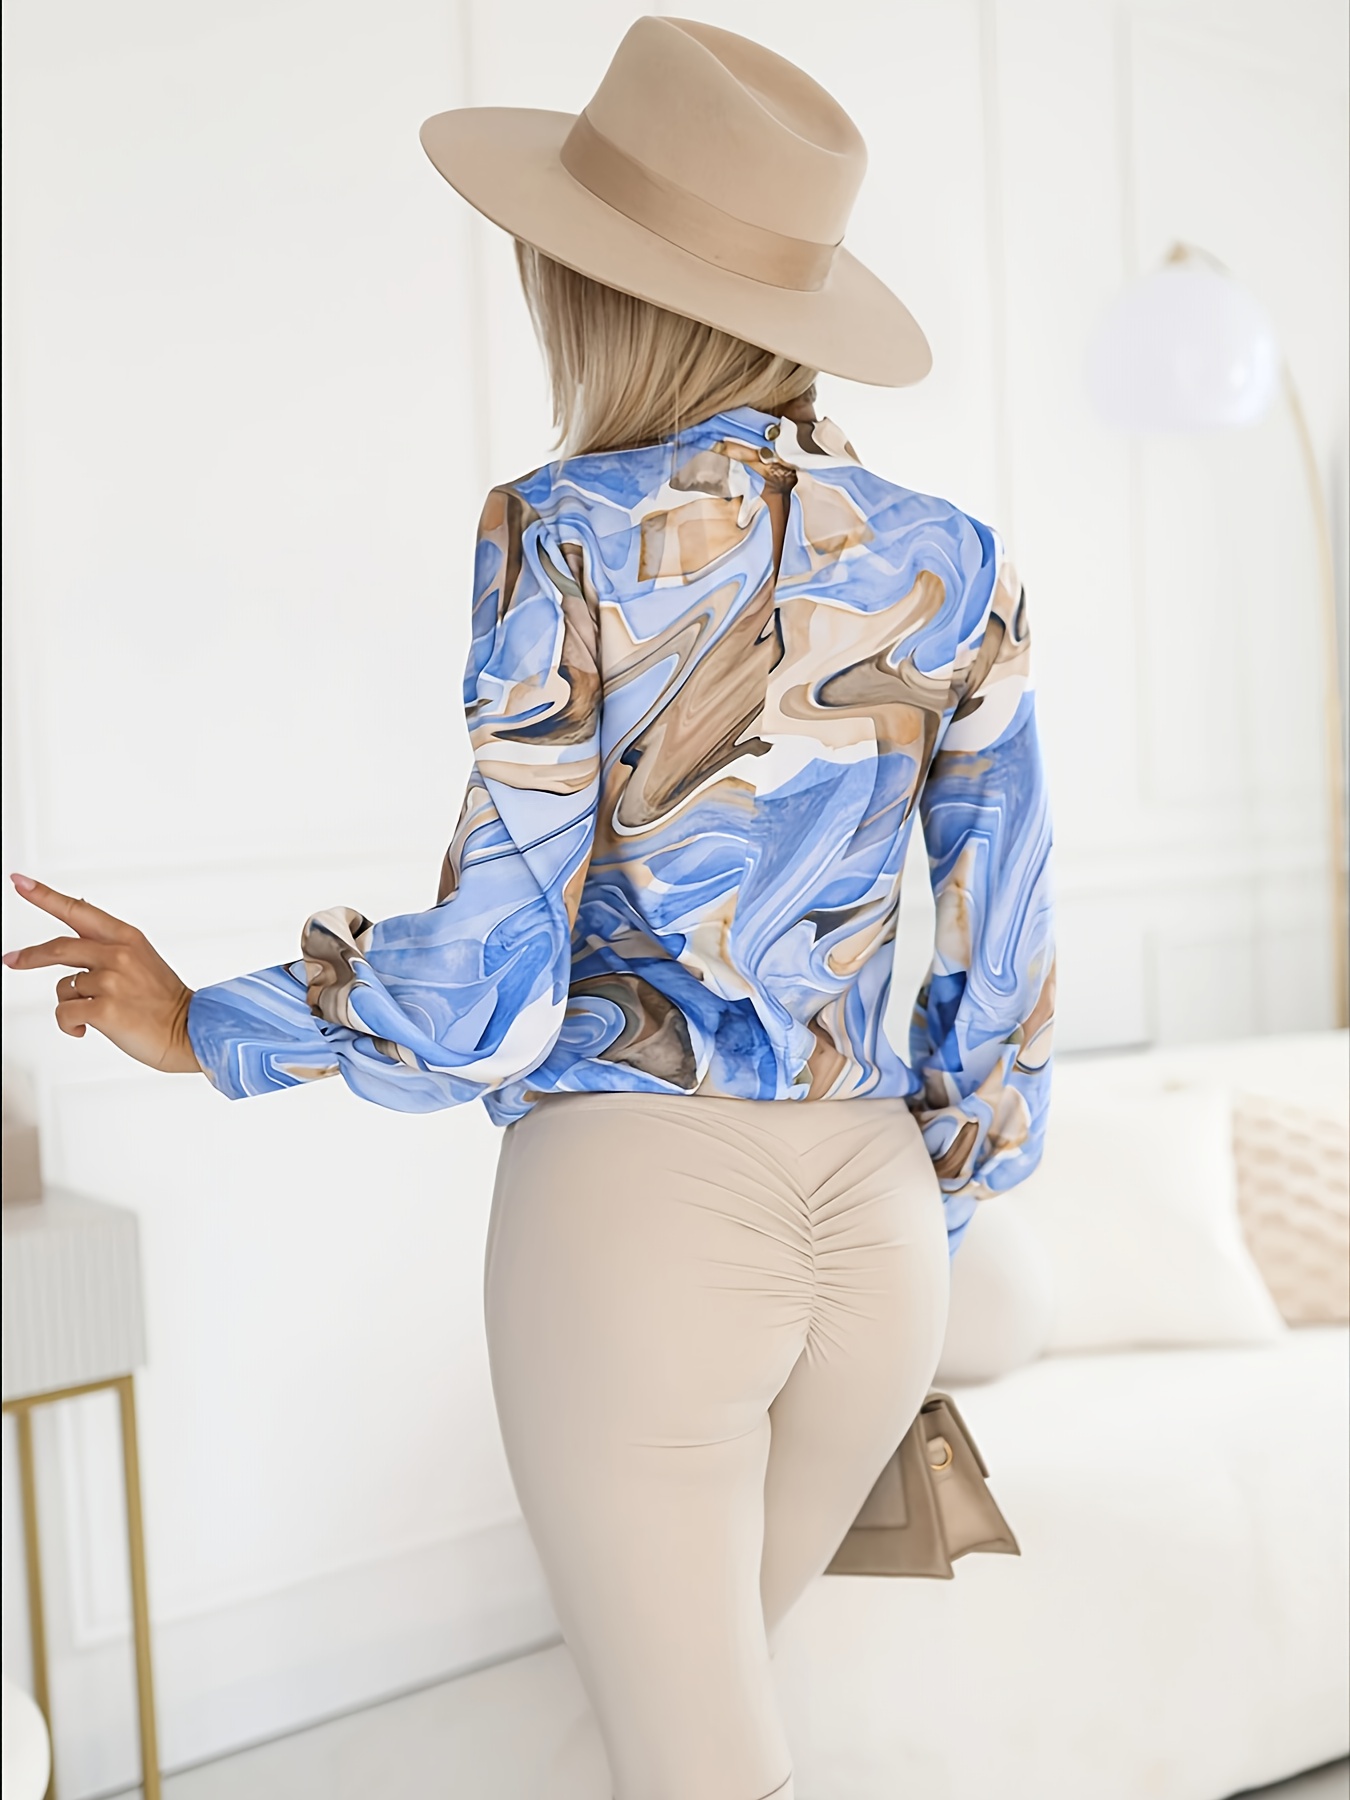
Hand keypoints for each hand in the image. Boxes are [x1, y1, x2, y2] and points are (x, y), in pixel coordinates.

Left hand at [3, 875, 200, 1072]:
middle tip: (12, 960)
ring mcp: (111, 981)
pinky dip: (69, 1024)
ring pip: (63, 987)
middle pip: (58, 947)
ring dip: (70, 1004)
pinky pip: (65, 1013)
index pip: (77, 910)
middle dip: (29, 956)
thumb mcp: (141, 961)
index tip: (19, 882)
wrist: (190, 1030)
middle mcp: (118, 955)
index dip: (44, 896)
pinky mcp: (105, 1009)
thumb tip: (71, 954)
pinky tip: (84, 1029)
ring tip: (92, 1014)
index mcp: (127, 938)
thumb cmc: (164, 1001)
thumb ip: (107, 950)